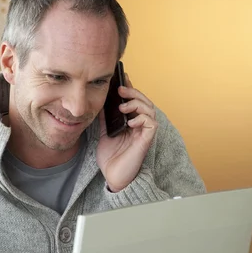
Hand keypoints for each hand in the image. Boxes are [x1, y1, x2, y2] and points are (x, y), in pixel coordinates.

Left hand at [96, 75, 157, 191]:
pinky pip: (151, 123)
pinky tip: (130, 122)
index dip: (131, 88)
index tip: (123, 76)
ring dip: (137, 104)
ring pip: (150, 109)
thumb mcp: (104, 133)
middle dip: (134, 93)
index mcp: (131, 122)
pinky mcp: (146, 140)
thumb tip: (100, 102)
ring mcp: (144, 132)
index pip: (134, 101)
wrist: (112, 176)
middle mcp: (140, 125)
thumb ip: (105, 118)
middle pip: (145, 102)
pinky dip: (141, 118)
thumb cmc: (110, 157)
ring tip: (123, 106)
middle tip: (120, 90)